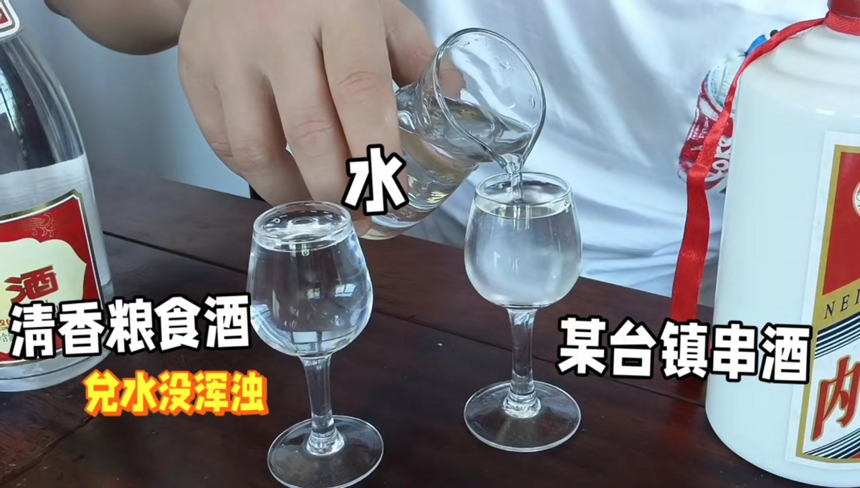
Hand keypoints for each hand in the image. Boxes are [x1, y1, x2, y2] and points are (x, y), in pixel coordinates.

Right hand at [177, 0, 435, 233]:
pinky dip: (256, 174)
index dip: (378, 152)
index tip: (395, 191)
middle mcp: (276, 29)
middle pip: (309, 132)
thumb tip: (452, 103)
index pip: (360, 91)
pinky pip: (223, 143)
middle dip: (341, 188)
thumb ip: (414, 55)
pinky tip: (285, 180)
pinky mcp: (194, 71)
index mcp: (337, 7)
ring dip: (295, 193)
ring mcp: (228, 52)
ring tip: (323, 207)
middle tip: (361, 213)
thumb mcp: (375, 5)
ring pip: (256, 149)